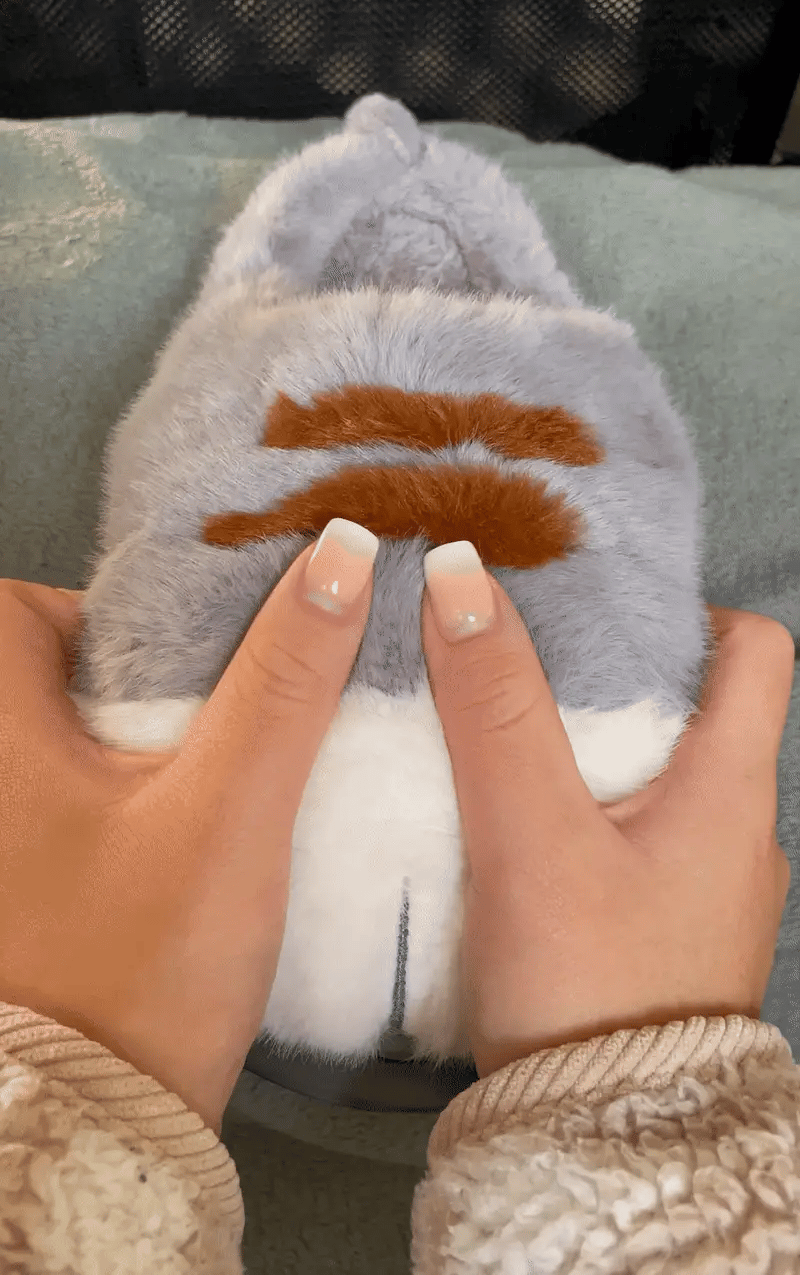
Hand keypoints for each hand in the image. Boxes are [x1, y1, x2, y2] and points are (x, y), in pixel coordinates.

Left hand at [0, 518, 377, 1134]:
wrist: (104, 1132)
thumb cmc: (140, 970)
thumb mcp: (228, 811)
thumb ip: (284, 682)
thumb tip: (340, 556)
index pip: (30, 610)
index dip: (116, 611)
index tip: (197, 641)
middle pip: (64, 673)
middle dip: (156, 675)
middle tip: (234, 696)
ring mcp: (13, 838)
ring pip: (87, 740)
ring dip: (162, 735)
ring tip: (243, 749)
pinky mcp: (42, 885)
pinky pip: (96, 801)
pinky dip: (153, 792)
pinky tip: (218, 817)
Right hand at [421, 541, 794, 1079]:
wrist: (597, 1145)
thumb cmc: (587, 984)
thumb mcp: (531, 832)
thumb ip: (496, 707)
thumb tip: (460, 572)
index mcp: (733, 788)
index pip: (755, 652)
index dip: (687, 611)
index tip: (599, 608)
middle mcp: (738, 831)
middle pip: (694, 709)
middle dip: (609, 675)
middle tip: (520, 663)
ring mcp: (705, 889)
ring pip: (654, 778)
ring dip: (587, 748)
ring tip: (501, 736)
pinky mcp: (662, 933)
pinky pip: (631, 840)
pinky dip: (582, 813)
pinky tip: (512, 825)